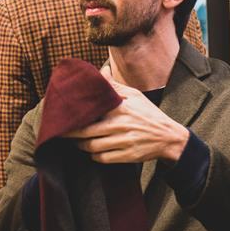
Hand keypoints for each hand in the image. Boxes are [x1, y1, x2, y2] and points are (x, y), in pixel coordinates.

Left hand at [64, 77, 188, 164]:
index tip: (64, 114)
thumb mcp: (135, 96)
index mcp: (120, 108)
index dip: (75, 115)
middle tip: (61, 132)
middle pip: (86, 132)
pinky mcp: (126, 156)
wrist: (168, 138)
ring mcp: (123, 142)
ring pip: (92, 147)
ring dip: (81, 145)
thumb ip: (115, 86)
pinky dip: (94, 156)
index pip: (91, 111)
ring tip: (76, 142)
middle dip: (71, 134)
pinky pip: (102, 158)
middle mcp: (120, 125)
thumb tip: (101, 72)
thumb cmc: (149, 114)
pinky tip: (92, 152)